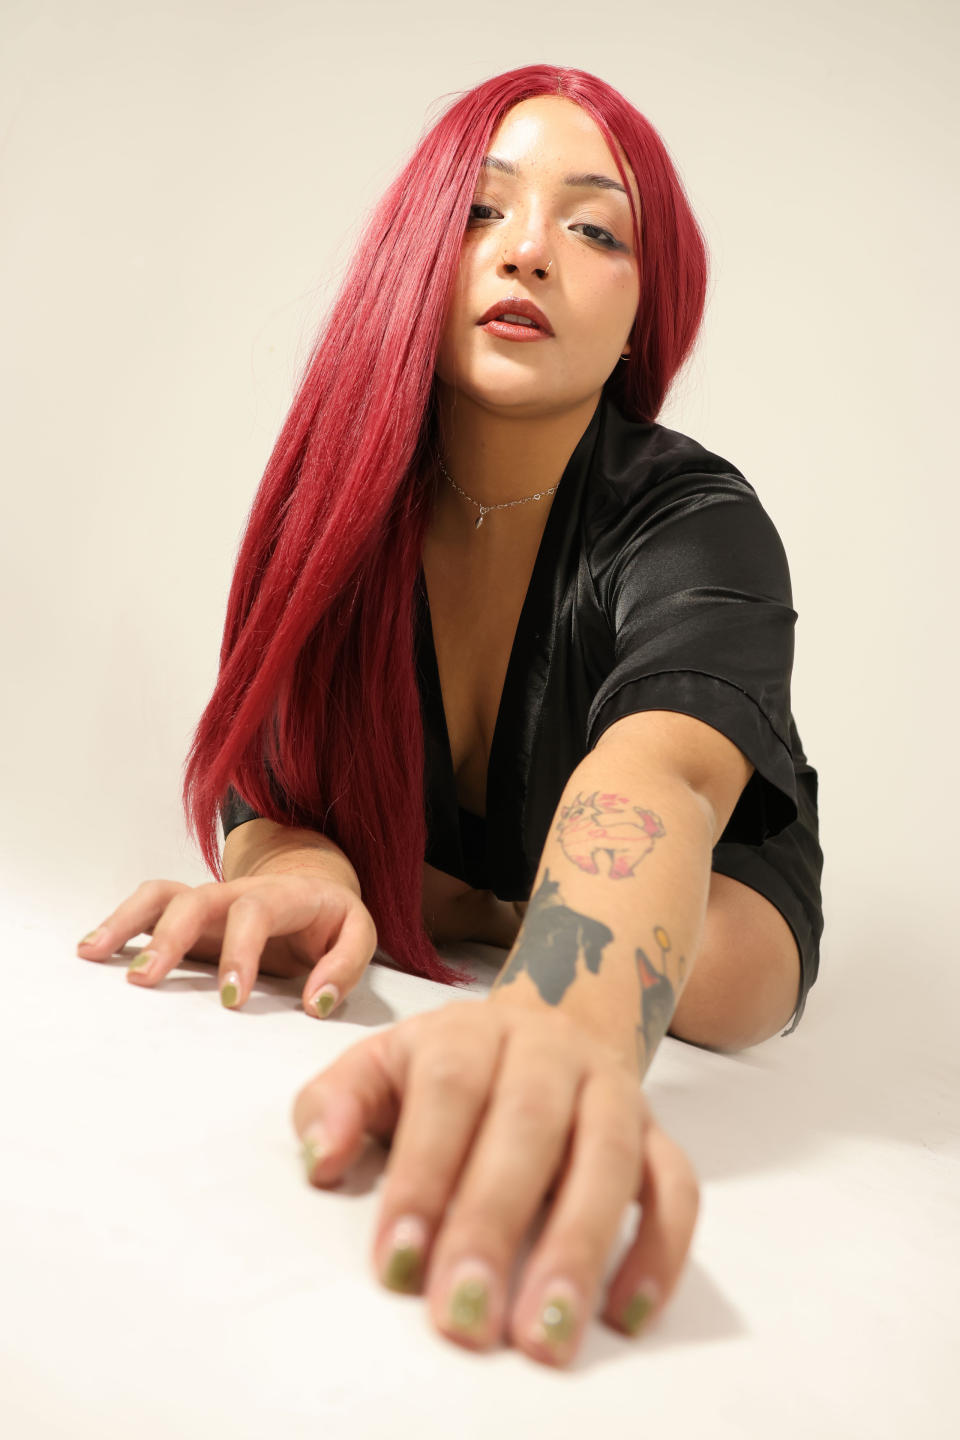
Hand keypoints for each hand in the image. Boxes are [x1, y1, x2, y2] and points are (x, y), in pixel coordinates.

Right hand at [76, 875, 377, 1017]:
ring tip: (92, 954)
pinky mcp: (189, 916)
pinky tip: (93, 952)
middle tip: (145, 981)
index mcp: (285, 894)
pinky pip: (149, 910)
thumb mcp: (358, 935)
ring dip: (126, 923)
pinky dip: (120, 926)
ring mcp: (208, 901)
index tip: (230, 999)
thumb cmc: (331, 920)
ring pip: (162, 897)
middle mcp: (238, 891)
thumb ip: (345, 966)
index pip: (255, 911)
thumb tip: (315, 1002)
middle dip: (168, 938)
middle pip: (197, 900)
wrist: (314, 886)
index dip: (240, 951)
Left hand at [292, 998, 699, 1366]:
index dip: (423, 1176)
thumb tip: (324, 1159)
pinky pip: (677, 1187)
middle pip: (529, 1124)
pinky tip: (624, 1313)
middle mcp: (549, 1051)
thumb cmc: (448, 1069)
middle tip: (464, 1314)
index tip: (397, 1265)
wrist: (546, 1029)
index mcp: (470, 1032)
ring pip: (610, 1158)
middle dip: (494, 1222)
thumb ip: (337, 1104)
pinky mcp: (657, 1134)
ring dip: (579, 1247)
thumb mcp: (378, 1068)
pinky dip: (661, 1249)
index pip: (448, 1091)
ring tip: (544, 1334)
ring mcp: (611, 1091)